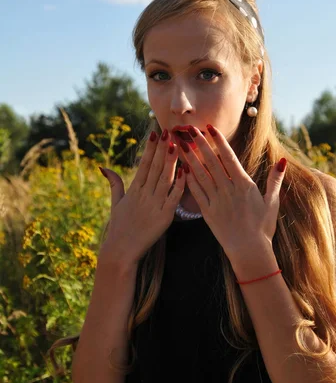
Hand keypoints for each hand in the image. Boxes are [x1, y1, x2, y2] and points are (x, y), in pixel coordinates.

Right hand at [98, 131, 185, 266]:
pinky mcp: (164, 217)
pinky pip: (174, 198)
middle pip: (154, 168)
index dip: (150, 149)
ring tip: (177, 145)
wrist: (121, 251)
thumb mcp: (115, 203)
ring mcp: (154, 205)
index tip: (155, 133)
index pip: (143, 164)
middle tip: (169, 131)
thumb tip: (104, 167)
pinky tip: (186, 171)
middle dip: (162, 149)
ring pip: (165, 179)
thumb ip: (114, 184)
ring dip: (171, 161)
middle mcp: (144, 195)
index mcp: (133, 190)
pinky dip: (180, 184)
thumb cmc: (119, 227)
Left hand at [176, 125, 286, 259]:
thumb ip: (275, 180)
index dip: (218, 141)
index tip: (209, 128)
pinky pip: (196, 193)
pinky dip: (188, 180)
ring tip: (180, 144)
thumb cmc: (263, 227)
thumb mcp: (272, 202)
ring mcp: (216, 201)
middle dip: (199, 144)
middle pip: (211, 162)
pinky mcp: (208, 212)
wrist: (250, 251)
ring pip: (200, 175)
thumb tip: (281, 161)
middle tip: (188, 129)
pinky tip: (181, 169)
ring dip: (190, 158)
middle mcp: (228, 190)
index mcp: (244, 185)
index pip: (229, 157)